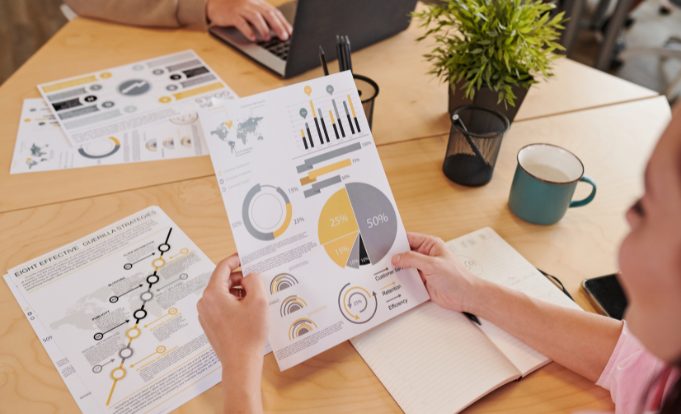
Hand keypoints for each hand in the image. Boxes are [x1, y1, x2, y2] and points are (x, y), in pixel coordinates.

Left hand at [197, 254, 266, 412]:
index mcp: (213, 293)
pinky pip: (222, 306)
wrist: (240, 363)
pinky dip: (234, 303)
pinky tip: (249, 311)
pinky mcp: (211, 324)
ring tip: (255, 299)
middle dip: (240, 278)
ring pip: (223, 294)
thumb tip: (250, 276)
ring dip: (239, 292)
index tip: (246, 257)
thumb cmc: (248, 334)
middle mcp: (205, 302)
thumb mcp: (258, 301)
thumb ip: (254, 280)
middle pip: (223, 280)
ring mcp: (206, 314)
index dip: (236, 260)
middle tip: (257, 281)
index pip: (223, 267)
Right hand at [207, 0, 292, 41]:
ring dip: (263, 28)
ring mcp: (241, 8)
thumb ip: (263, 17)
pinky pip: (241, 22)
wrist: (215, 3)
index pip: (274, 12)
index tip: (291, 32)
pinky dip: (248, 30)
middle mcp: (251, 4)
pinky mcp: (232, 14)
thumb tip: (278, 31)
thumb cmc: (236, 9)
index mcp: (258, 3)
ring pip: (255, 17)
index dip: (283, 22)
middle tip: (284, 36)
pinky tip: (252, 38)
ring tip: (268, 38)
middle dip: (277, 26)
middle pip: (268, 14)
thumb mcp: (251, 10)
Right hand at [391, 233, 483, 312]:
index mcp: (430, 245)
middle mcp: (425, 256)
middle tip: (379, 260)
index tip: (383, 243)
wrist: (466, 296)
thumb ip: (412, 259)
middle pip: (404, 254)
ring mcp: (423, 269)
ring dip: (396, 271)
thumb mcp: (432, 264)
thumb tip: (396, 258)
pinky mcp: (422, 282)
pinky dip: (400, 282)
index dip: (395, 241)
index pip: (408, 239)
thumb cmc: (457, 277)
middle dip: (393, 257)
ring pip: (404, 268)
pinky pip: (407, 280)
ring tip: (382, 272)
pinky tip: (392, 284)